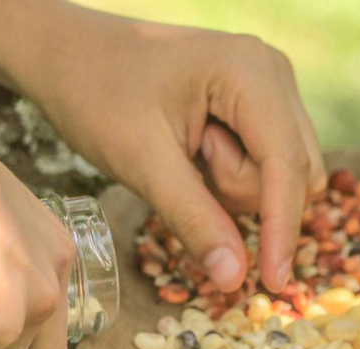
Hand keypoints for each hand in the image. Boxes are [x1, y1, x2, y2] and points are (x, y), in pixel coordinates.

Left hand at [0, 0, 325, 294]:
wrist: (67, 53)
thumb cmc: (95, 93)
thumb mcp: (141, 162)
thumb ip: (194, 219)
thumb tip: (235, 279)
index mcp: (250, 72)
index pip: (287, 165)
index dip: (283, 228)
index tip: (274, 284)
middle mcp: (273, 73)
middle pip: (292, 173)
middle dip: (237, 191)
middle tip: (183, 160)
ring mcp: (272, 87)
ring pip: (285, 175)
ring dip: (234, 188)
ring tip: (186, 153)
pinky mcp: (262, 105)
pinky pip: (271, 167)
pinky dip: (236, 179)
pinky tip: (198, 157)